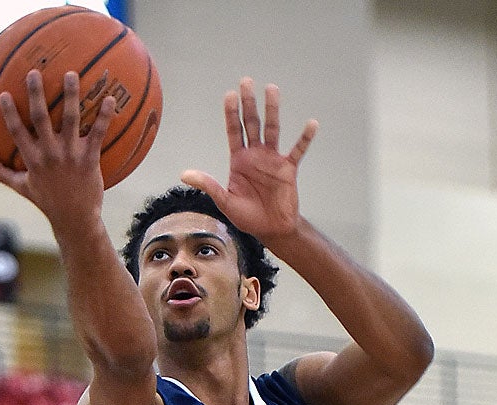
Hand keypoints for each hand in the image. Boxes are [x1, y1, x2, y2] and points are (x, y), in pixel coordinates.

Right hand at [0, 70, 117, 230]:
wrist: (75, 218)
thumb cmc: (48, 201)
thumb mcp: (21, 187)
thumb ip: (1, 172)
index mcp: (32, 159)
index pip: (17, 131)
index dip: (9, 112)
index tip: (4, 93)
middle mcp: (50, 154)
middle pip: (41, 118)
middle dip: (36, 93)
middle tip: (34, 72)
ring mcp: (71, 155)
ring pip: (70, 119)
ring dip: (71, 95)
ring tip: (71, 74)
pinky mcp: (90, 158)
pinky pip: (98, 133)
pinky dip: (104, 116)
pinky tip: (109, 98)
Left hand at [181, 78, 318, 245]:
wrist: (271, 230)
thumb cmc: (247, 216)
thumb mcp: (224, 201)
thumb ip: (208, 185)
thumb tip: (184, 174)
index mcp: (238, 160)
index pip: (234, 130)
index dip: (231, 113)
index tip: (230, 94)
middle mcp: (255, 154)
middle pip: (251, 123)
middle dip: (249, 103)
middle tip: (247, 81)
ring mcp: (273, 159)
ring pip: (272, 130)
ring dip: (272, 110)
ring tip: (272, 89)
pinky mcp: (288, 168)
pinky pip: (298, 150)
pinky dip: (305, 138)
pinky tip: (312, 124)